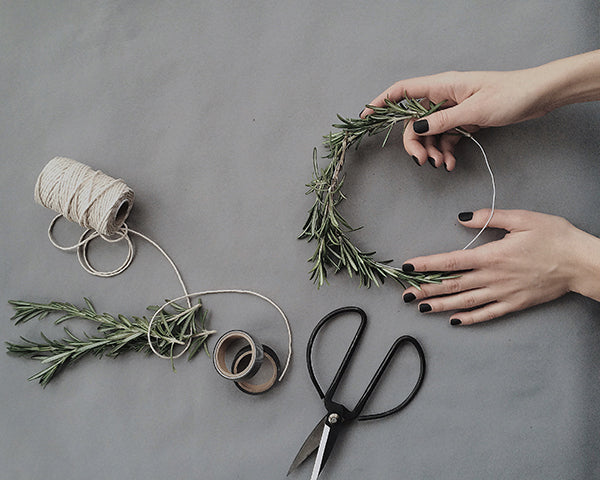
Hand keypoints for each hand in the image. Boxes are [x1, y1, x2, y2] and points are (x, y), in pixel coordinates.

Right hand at [361, 69, 549, 169]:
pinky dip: (446, 152)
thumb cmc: (510, 95)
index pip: (402, 91)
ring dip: (432, 152)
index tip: (366, 117)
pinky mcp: (464, 121)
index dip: (381, 102)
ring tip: (443, 166)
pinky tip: (451, 163)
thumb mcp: (473, 111)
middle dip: (415, 143)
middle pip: (415, 121)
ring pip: (430, 133)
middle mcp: (444, 96)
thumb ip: (442, 121)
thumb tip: (415, 128)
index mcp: (442, 85)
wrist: (539, 96)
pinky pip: (446, 138)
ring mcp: (454, 110)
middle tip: (422, 162)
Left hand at [401, 209, 599, 324]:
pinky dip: (470, 319)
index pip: (450, 261)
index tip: (408, 267)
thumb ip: (489, 218)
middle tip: (404, 295)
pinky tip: (454, 321)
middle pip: (452, 285)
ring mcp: (503, 294)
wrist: (582, 262)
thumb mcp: (522, 218)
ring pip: (465, 302)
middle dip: (426, 290)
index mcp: (492, 255)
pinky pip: (487, 314)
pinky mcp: (514, 304)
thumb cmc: (554, 237)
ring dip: (441, 306)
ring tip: (421, 308)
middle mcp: (493, 278)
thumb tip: (462, 219)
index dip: (427, 265)